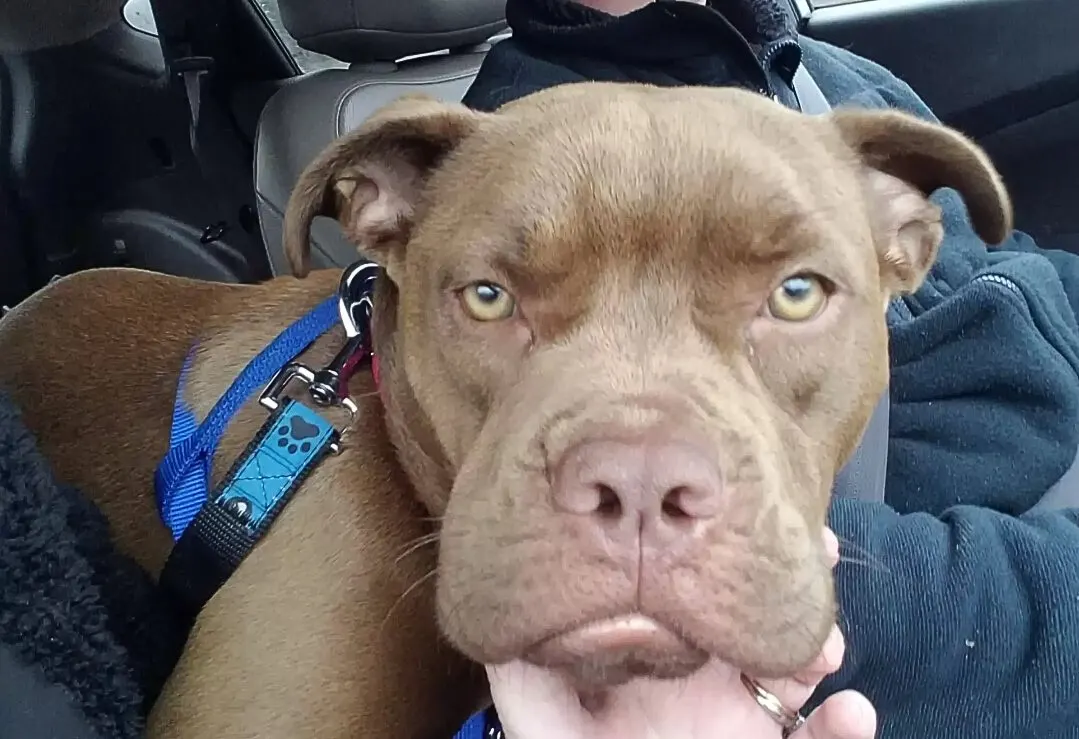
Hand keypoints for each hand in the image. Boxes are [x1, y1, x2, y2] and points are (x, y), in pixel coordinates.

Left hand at [486, 528, 875, 738]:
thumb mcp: (542, 718)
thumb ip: (525, 668)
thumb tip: (502, 600)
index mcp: (659, 654)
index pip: (701, 590)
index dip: (731, 551)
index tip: (758, 513)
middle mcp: (708, 678)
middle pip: (761, 614)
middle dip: (791, 580)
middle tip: (816, 551)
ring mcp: (744, 720)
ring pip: (801, 667)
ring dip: (822, 646)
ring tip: (825, 646)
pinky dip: (846, 728)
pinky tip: (851, 712)